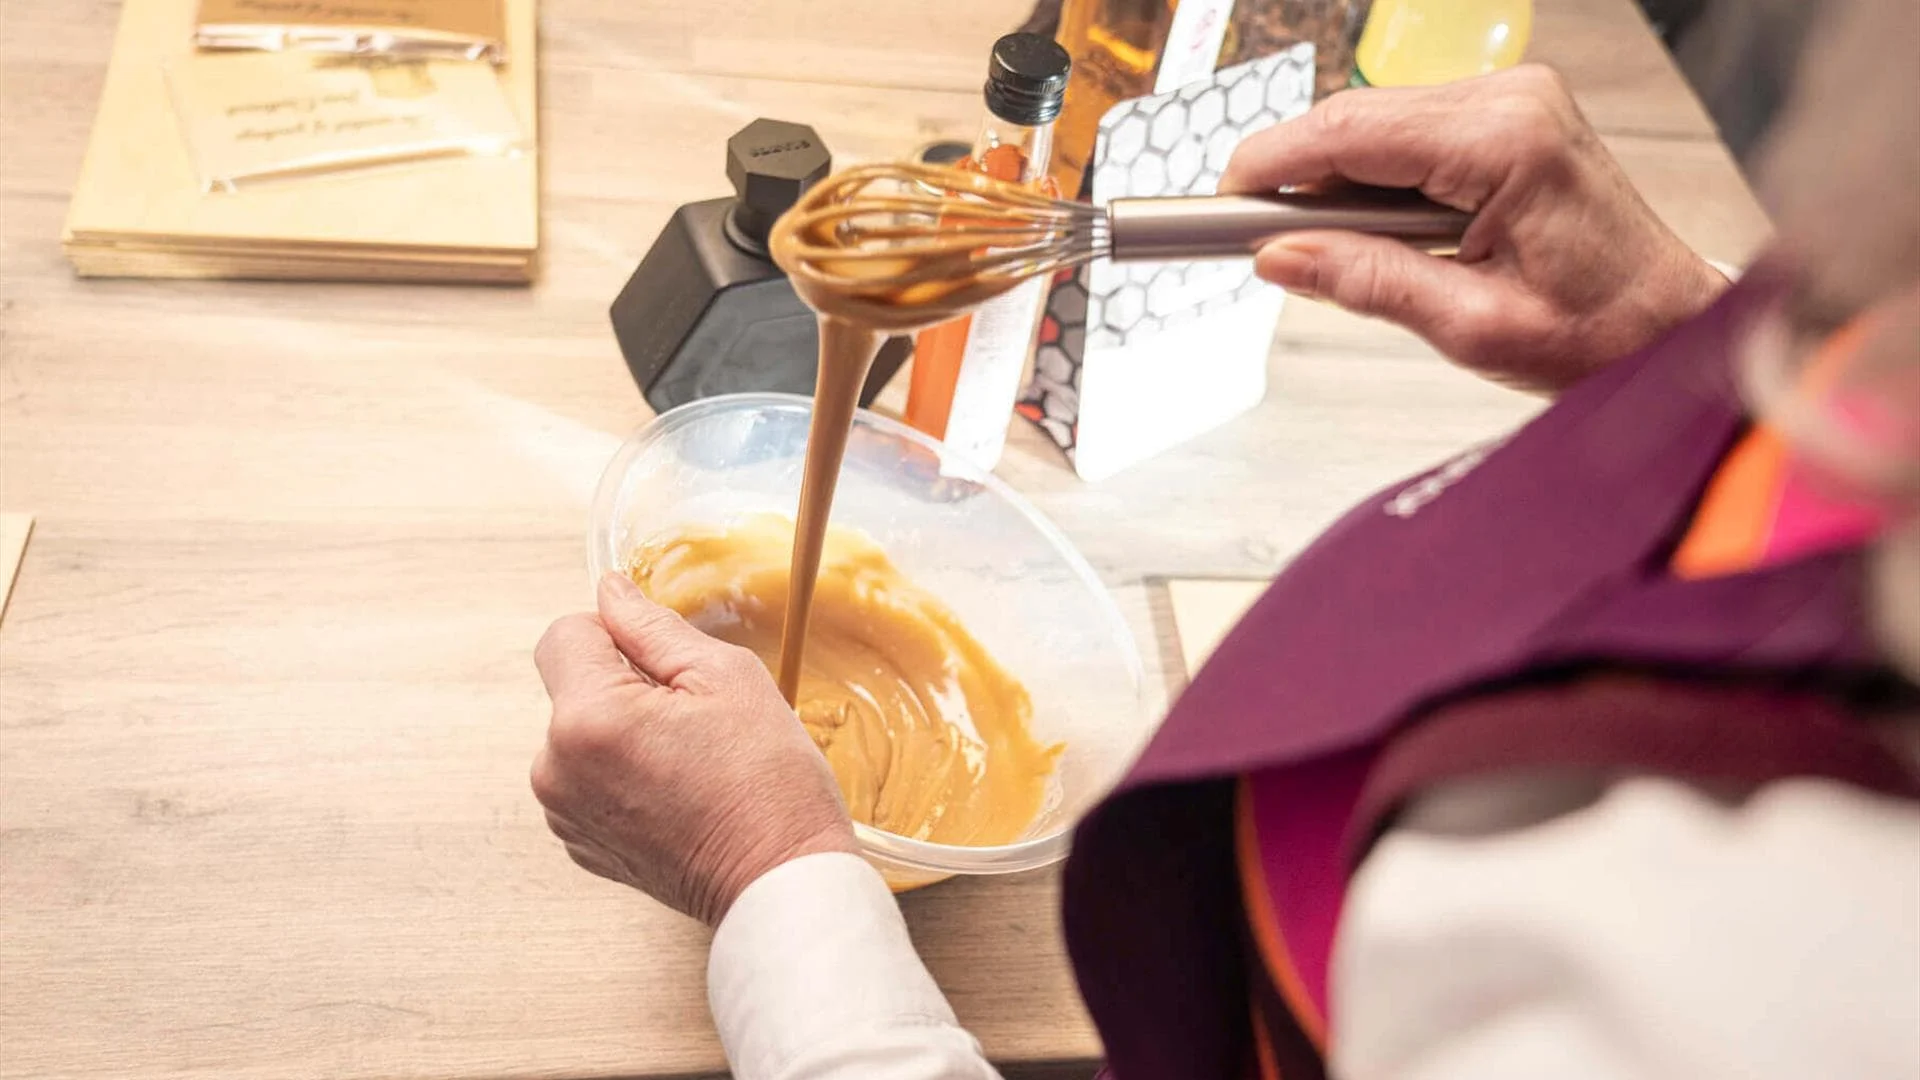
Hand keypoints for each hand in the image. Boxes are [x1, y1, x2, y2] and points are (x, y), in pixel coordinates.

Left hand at [531, 573, 856, 926]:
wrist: (780, 882)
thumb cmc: (767, 784)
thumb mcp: (725, 676)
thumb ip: (653, 627)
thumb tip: (611, 592)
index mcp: (587, 718)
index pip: (564, 633)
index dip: (615, 634)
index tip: (664, 663)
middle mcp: (557, 768)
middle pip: (570, 686)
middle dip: (621, 686)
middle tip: (691, 719)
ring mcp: (564, 813)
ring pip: (580, 733)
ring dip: (620, 731)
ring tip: (686, 761)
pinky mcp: (580, 843)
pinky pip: (587, 780)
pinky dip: (621, 775)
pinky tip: (675, 793)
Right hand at [1221, 64, 1726, 393]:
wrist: (1669, 325)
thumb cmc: (1601, 332)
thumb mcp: (1471, 326)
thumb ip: (1368, 283)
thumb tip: (1279, 258)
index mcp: (1508, 143)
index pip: (1352, 132)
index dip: (1272, 163)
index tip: (1221, 200)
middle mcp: (1512, 100)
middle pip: (1356, 118)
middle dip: (1295, 176)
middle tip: (1254, 238)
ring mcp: (1513, 99)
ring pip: (1375, 122)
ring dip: (1333, 180)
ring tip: (1317, 247)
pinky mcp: (1509, 114)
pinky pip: (1407, 130)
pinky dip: (1370, 175)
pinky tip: (1366, 226)